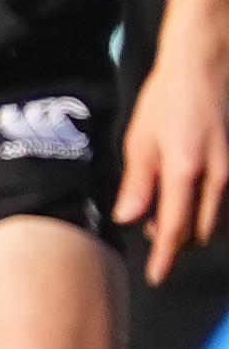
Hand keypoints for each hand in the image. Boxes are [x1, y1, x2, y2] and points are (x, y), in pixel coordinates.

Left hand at [127, 41, 226, 283]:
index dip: (165, 258)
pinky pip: (227, 204)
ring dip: (194, 227)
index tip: (156, 278)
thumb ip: (138, 183)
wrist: (205, 70)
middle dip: (176, 240)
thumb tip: (128, 220)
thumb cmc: (166, 101)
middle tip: (150, 229)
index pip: (174, 230)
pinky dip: (209, 211)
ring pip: (217, 221)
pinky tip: (190, 198)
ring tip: (167, 211)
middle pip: (200, 233)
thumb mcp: (140, 139)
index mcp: (185, 173)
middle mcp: (217, 179)